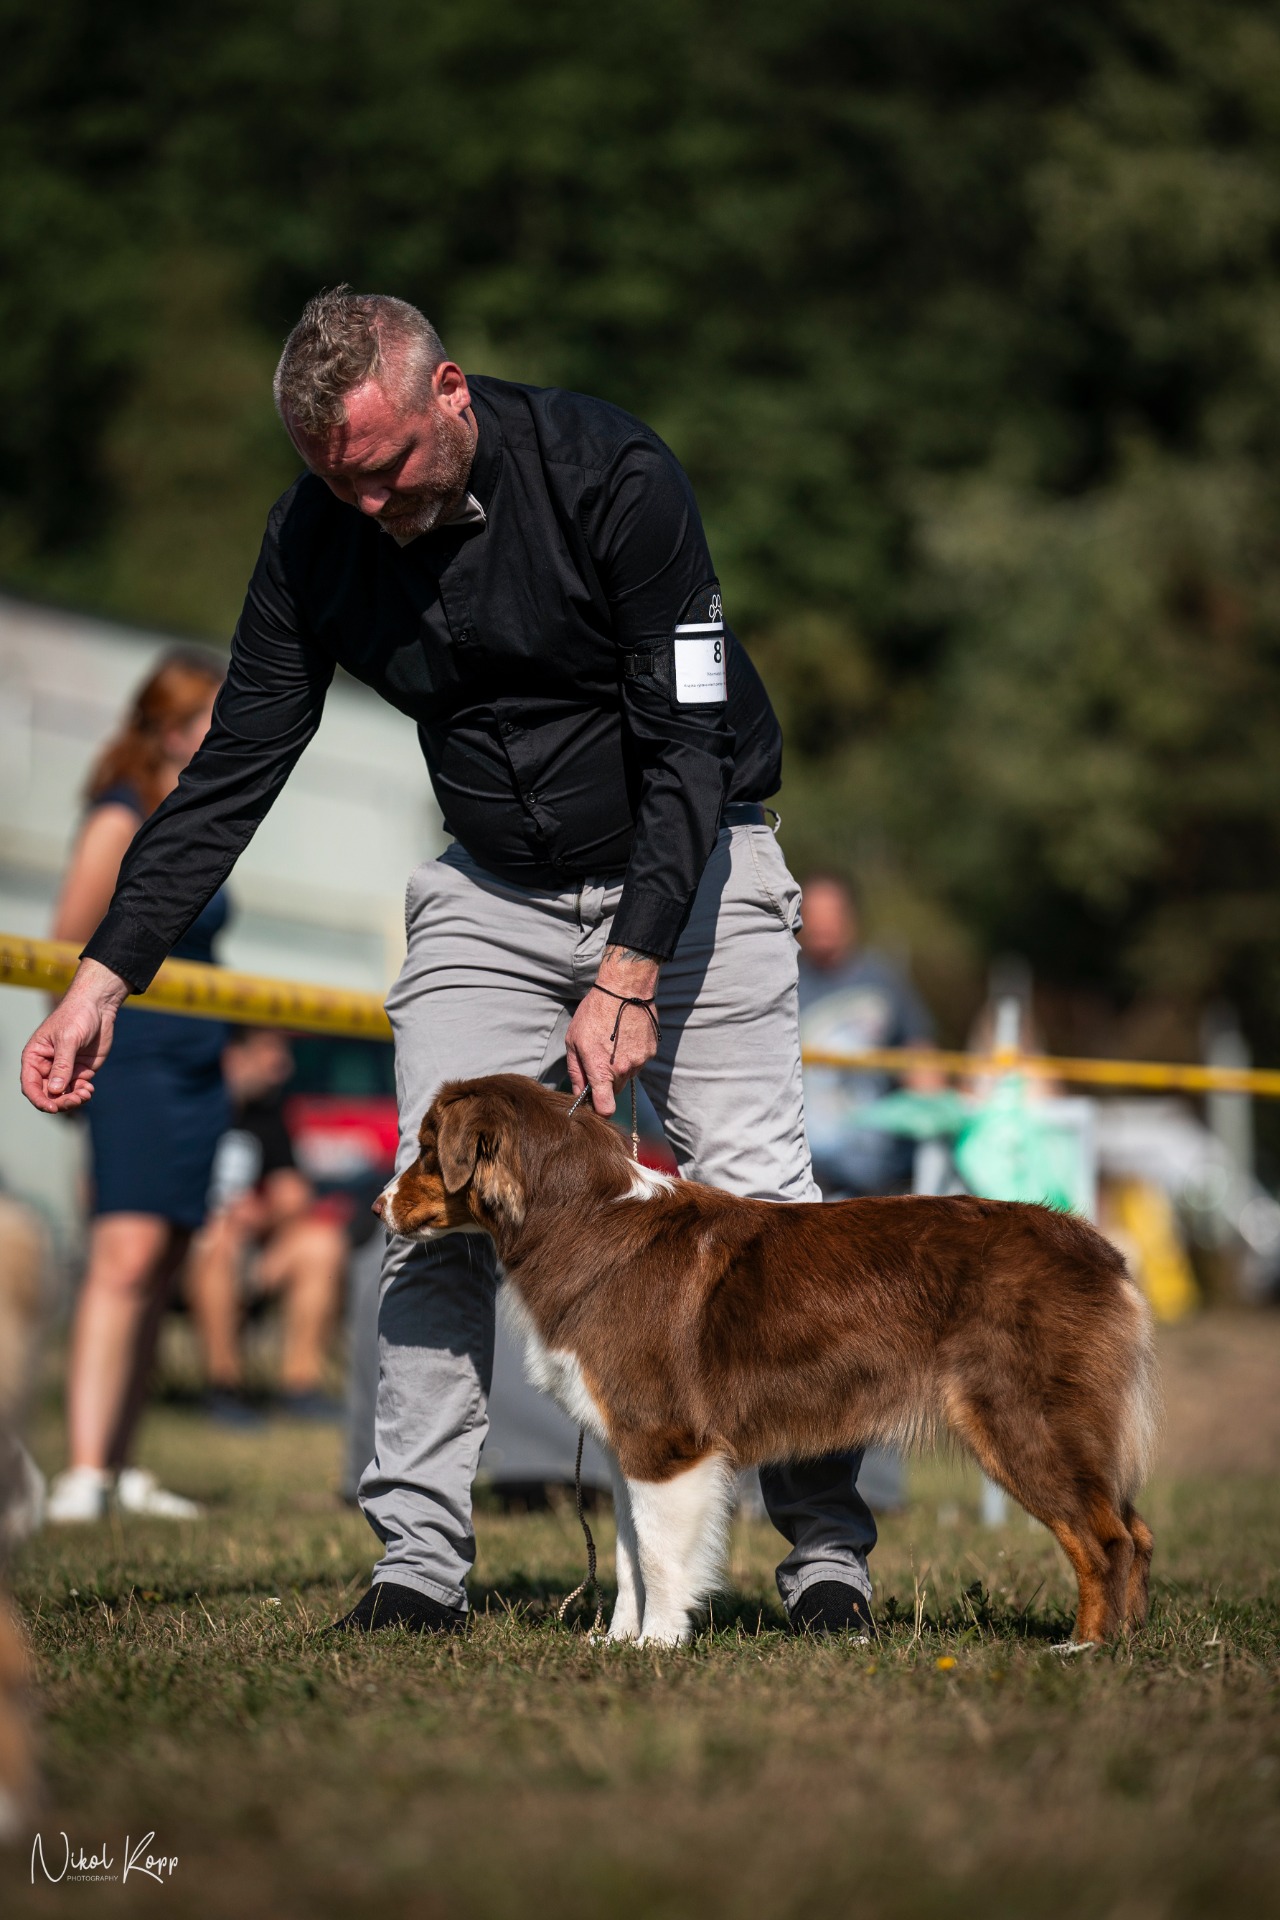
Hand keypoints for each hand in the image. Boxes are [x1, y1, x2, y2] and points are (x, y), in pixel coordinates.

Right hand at [20, 958, 130, 1112]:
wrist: (99, 1006)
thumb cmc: (77, 1016)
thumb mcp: (68, 1039)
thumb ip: (62, 1065)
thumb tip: (55, 1090)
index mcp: (35, 1056)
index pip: (30, 1084)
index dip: (39, 1099)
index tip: (52, 1107)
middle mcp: (47, 1066)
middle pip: (47, 1094)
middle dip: (60, 1101)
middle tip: (77, 1099)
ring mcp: (64, 1069)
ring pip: (62, 1095)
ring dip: (73, 1099)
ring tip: (86, 1093)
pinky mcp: (80, 1070)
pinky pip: (77, 1089)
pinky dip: (82, 1093)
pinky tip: (89, 1089)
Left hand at [565, 945, 661, 1116]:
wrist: (624, 989)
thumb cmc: (594, 1012)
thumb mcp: (574, 1040)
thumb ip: (576, 1071)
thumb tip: (578, 1092)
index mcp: (601, 1070)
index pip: (605, 1108)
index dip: (599, 1109)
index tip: (594, 1102)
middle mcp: (623, 1070)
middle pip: (615, 1090)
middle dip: (607, 1082)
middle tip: (600, 1058)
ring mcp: (640, 1061)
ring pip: (627, 1075)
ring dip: (620, 1066)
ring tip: (614, 1042)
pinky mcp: (651, 1052)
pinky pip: (639, 1062)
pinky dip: (633, 1054)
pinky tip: (626, 1036)